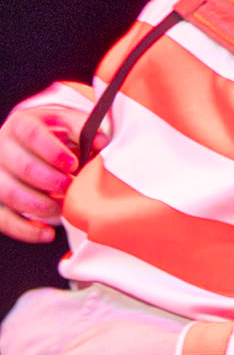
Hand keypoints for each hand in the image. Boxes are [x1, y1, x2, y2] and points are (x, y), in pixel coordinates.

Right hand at [0, 104, 98, 244]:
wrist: (25, 145)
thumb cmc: (49, 135)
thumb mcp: (64, 122)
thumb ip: (83, 127)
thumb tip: (102, 140)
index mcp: (21, 124)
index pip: (33, 134)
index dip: (54, 151)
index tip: (74, 164)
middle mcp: (2, 148)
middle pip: (24, 167)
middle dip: (52, 181)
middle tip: (71, 187)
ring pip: (12, 195)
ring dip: (42, 205)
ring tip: (63, 206)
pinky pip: (5, 220)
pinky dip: (27, 230)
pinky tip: (47, 232)